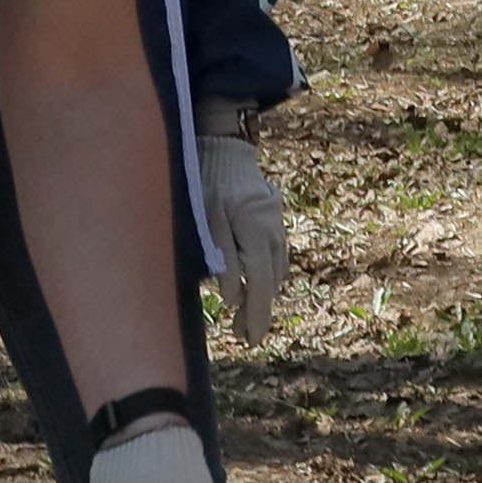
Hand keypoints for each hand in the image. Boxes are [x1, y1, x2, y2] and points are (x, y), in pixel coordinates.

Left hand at [195, 115, 295, 344]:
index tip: (251, 338)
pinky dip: (267, 272)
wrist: (221, 144)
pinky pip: (275, 252)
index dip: (257, 313)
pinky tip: (255, 283)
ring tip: (247, 316)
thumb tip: (233, 299)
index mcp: (255, 228)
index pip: (261, 281)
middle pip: (271, 279)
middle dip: (259, 310)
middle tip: (246, 336)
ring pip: (276, 267)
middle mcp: (273, 227)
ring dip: (263, 292)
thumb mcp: (204, 220)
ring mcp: (277, 221)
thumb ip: (222, 258)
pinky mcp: (274, 216)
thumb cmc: (204, 180)